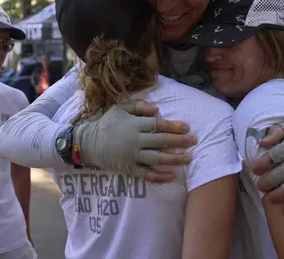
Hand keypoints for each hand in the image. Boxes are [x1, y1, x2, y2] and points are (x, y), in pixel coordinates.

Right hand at [74, 100, 196, 182]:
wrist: (89, 143)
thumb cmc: (108, 123)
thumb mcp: (120, 108)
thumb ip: (138, 106)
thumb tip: (157, 110)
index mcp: (134, 125)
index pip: (157, 125)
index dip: (173, 126)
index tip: (187, 127)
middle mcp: (135, 140)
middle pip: (161, 141)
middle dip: (179, 141)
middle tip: (194, 141)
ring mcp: (132, 156)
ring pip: (156, 158)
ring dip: (174, 159)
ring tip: (188, 158)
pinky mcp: (129, 169)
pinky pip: (145, 174)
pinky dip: (158, 176)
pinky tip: (171, 176)